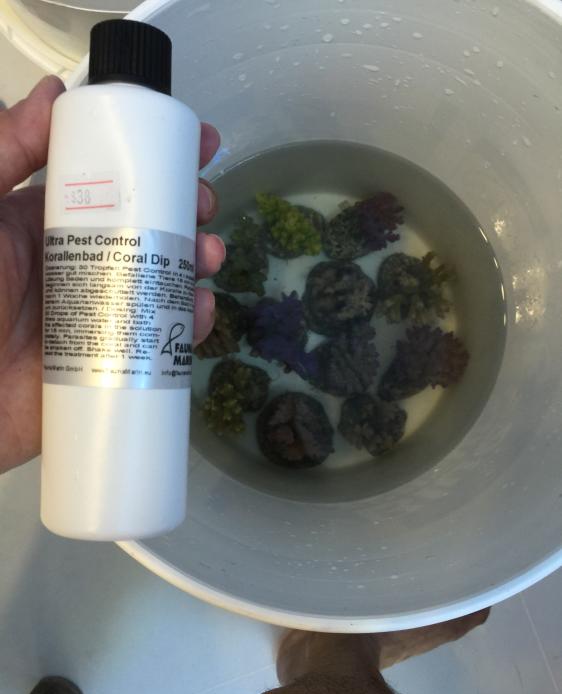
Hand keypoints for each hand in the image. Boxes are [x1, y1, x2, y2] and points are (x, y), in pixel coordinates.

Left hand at [0, 76, 223, 473]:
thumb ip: (3, 152)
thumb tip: (55, 91)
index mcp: (48, 225)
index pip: (113, 182)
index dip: (157, 160)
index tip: (196, 143)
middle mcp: (81, 264)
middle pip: (150, 230)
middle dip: (187, 210)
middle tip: (204, 205)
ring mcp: (100, 316)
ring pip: (164, 282)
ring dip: (196, 261)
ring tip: (208, 256)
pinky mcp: (113, 365)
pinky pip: (162, 341)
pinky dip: (189, 324)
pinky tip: (199, 310)